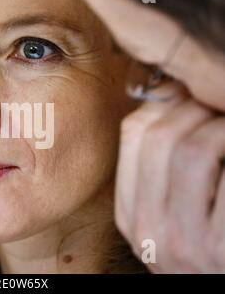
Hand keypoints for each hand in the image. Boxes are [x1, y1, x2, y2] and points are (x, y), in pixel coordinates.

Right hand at [115, 81, 224, 272]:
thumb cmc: (209, 254)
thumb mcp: (169, 220)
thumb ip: (163, 173)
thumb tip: (173, 102)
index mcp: (131, 215)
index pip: (132, 135)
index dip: (165, 101)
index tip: (191, 93)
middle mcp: (148, 230)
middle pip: (159, 136)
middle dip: (198, 107)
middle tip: (218, 104)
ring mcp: (183, 243)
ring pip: (194, 150)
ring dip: (223, 127)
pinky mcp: (220, 250)